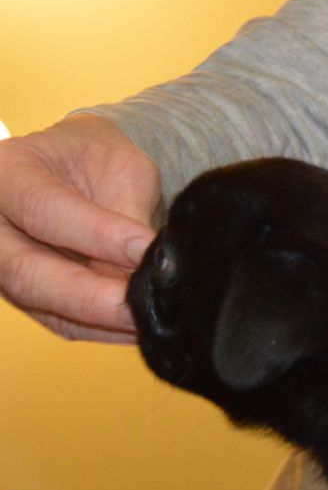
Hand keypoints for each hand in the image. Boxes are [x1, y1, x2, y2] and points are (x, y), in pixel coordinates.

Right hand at [0, 114, 160, 341]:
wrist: (84, 171)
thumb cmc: (101, 161)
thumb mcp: (122, 169)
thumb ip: (126, 217)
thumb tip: (149, 272)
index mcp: (4, 174)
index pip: (42, 212)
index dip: (98, 237)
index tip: (149, 250)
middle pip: (27, 274)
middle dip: (93, 297)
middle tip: (146, 303)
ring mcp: (3, 267)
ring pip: (44, 308)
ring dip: (103, 320)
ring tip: (152, 315)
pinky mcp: (27, 297)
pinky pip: (63, 324)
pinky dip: (104, 328)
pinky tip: (140, 322)